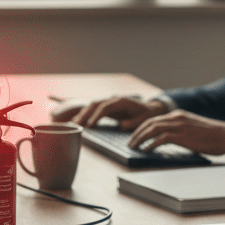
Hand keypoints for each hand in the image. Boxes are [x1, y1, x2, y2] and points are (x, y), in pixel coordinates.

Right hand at [51, 96, 167, 128]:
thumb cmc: (147, 115)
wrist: (151, 109)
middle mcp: (113, 99)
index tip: (90, 124)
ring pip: (92, 106)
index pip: (105, 107)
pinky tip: (78, 122)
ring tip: (74, 123)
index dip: (96, 115)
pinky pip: (94, 110)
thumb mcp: (144, 120)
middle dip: (84, 113)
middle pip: (95, 104)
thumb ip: (133, 123)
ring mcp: (109, 103)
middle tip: (76, 123)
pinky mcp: (107, 108)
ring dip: (82, 113)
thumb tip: (121, 125)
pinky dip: (86, 115)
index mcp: (122, 101)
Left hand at [129, 109, 224, 155]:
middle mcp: (177, 117)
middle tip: (130, 143)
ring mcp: (180, 126)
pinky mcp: (183, 136)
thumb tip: (165, 140)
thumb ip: (179, 131)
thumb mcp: (192, 128)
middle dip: (136, 133)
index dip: (141, 128)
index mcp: (178, 115)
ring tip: (134, 147)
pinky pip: (161, 139)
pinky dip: (151, 144)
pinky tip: (146, 150)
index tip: (135, 136)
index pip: (153, 119)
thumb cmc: (212, 135)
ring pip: (152, 129)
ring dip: (140, 138)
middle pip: (149, 123)